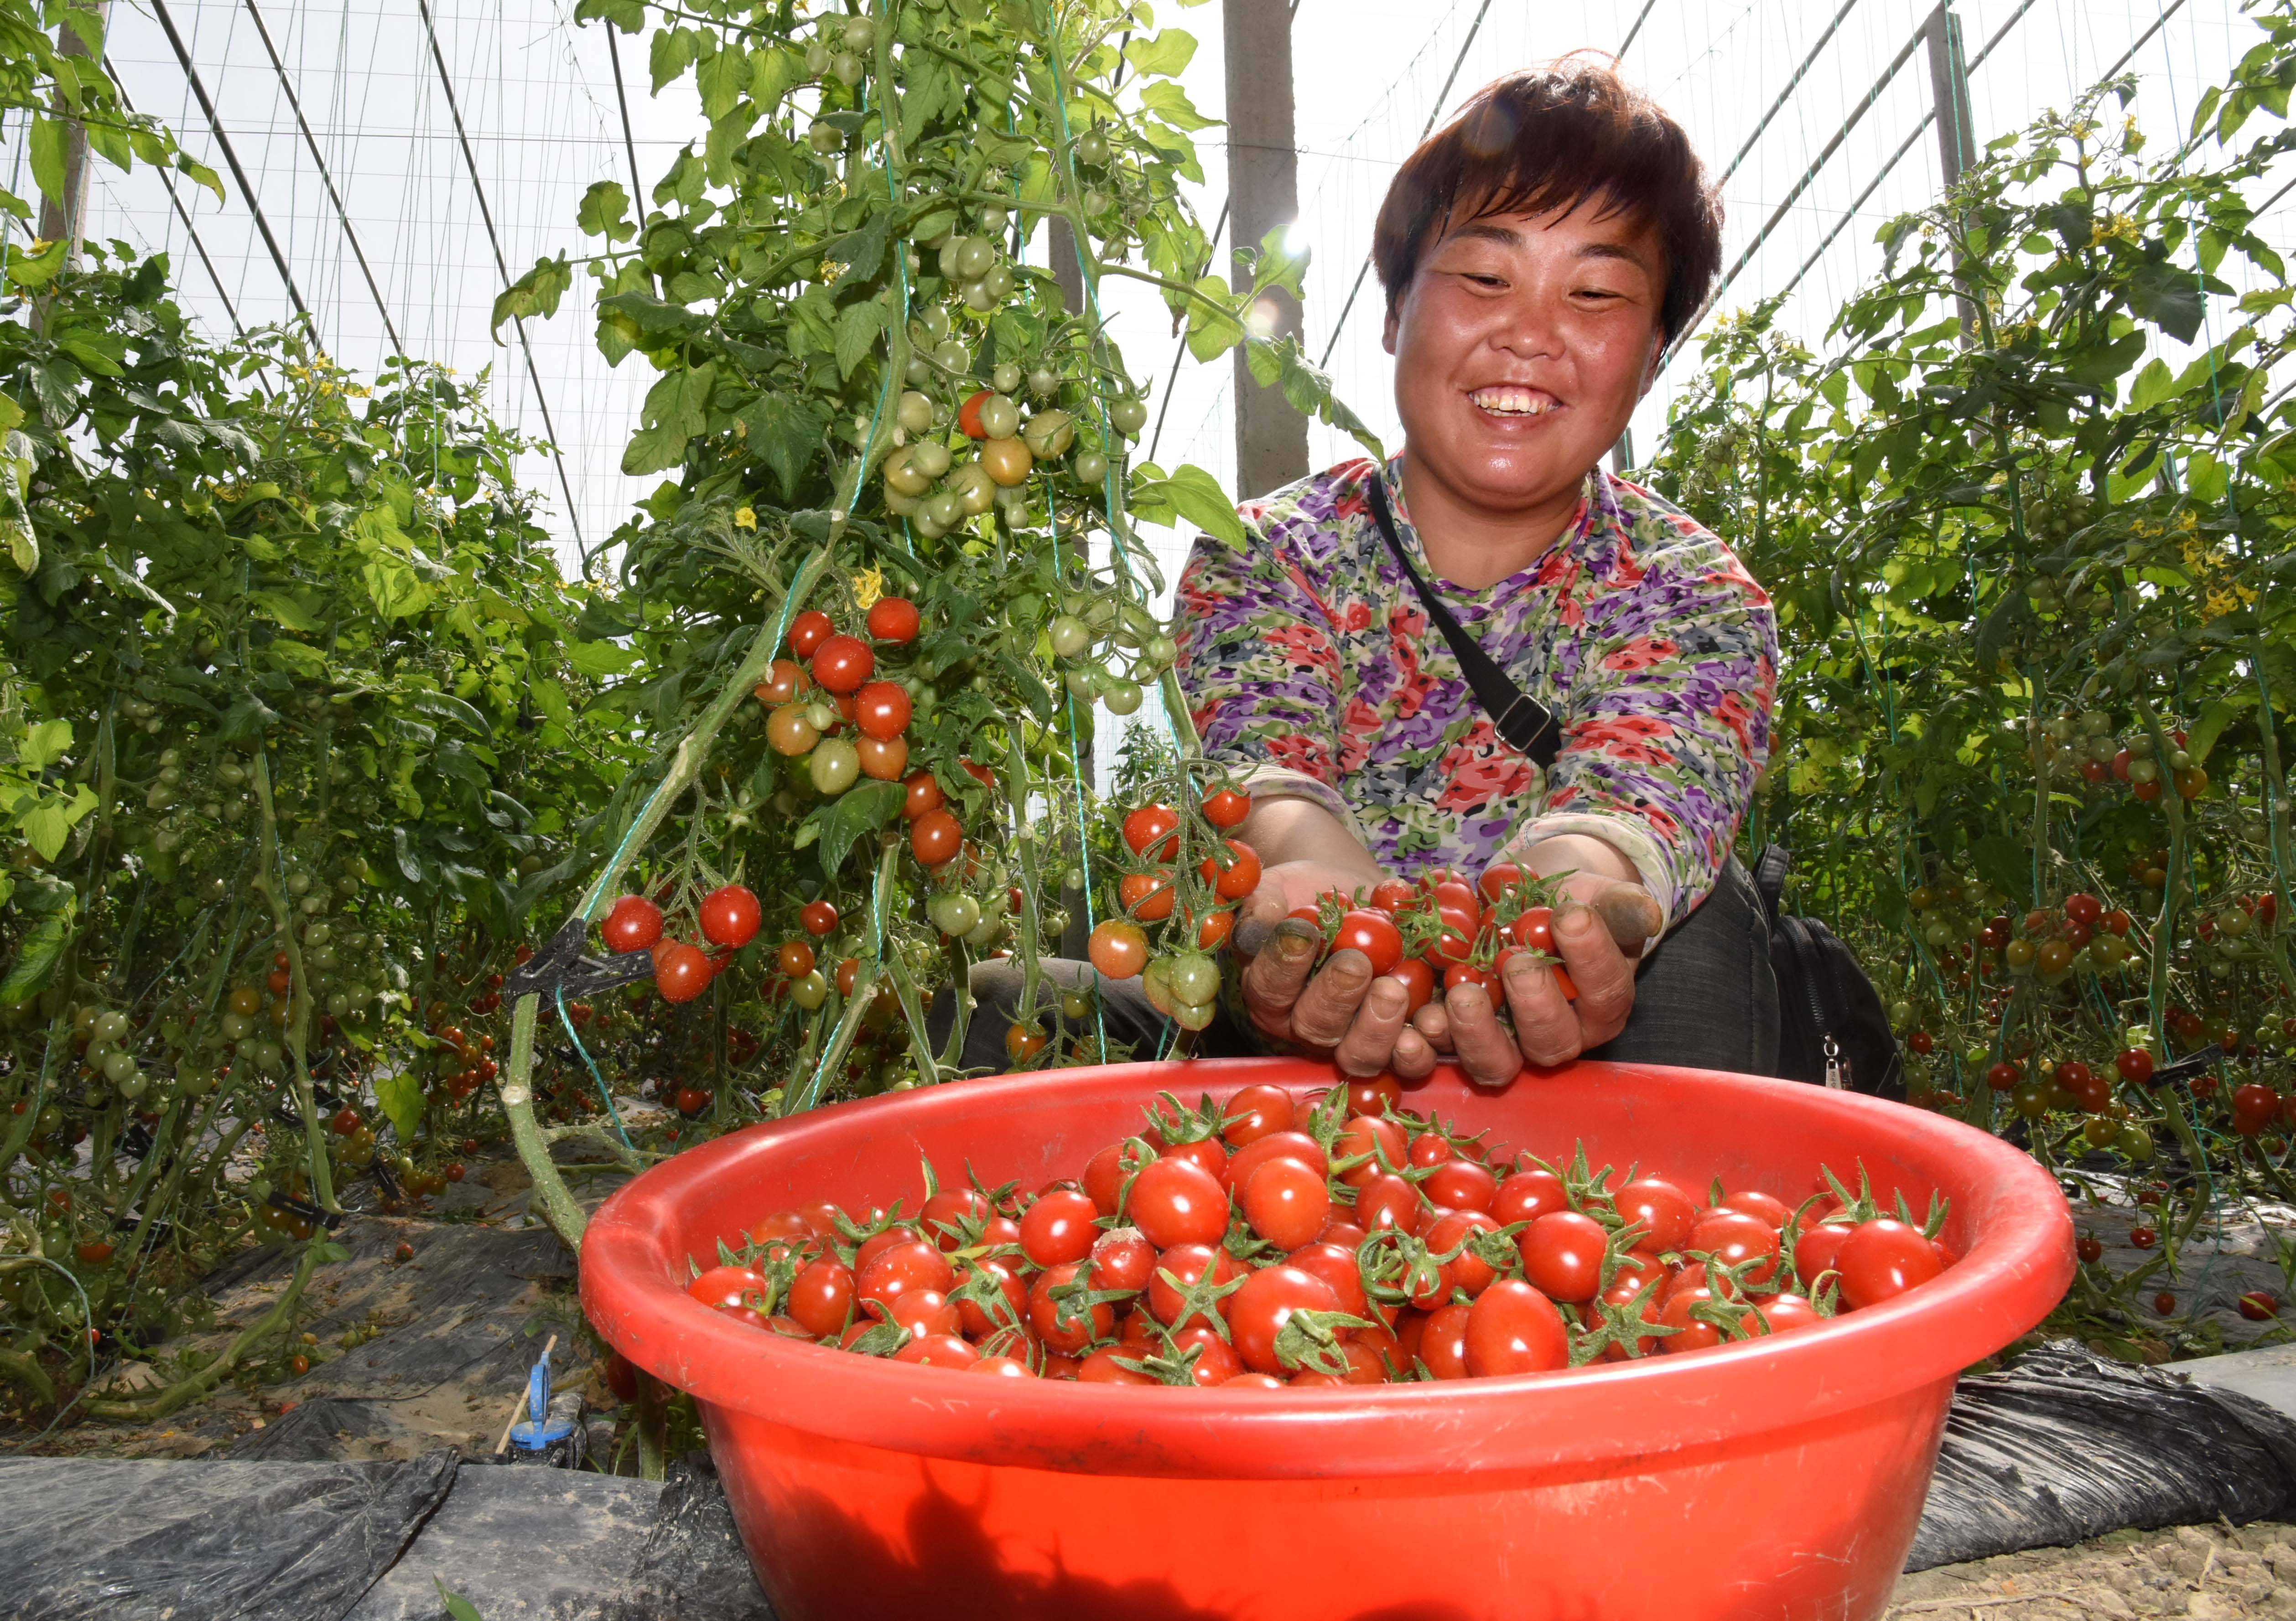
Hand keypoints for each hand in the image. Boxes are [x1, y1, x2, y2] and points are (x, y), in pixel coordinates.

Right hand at [1231, 860, 1440, 1079]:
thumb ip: (1260, 906)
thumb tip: (1255, 929)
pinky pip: (1414, 1054)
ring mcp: (1358, 1037)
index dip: (1284, 965)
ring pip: (1362, 1054)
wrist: (1354, 895)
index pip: (1270, 989)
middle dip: (1337, 997)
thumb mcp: (1276, 889)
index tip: (1303, 932)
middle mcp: (1311, 1025)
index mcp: (1272, 995)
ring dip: (1380, 1029)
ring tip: (1394, 990)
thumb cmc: (1306, 892)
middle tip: (1357, 964)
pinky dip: (1428, 1039)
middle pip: (1317, 1028)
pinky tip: (1436, 1016)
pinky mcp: (1403, 1035)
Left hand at [1413, 871, 1662, 1085]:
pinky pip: (1441, 1056)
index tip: (1570, 915)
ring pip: (1497, 1064)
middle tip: (1515, 962)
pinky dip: (1425, 1044)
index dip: (1590, 958)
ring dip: (1475, 1034)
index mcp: (1600, 1005)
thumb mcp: (1596, 896)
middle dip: (1533, 1006)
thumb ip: (1619, 905)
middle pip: (1551, 1042)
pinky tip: (1415, 1020)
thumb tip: (1648, 912)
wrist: (1520, 903)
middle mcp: (1556, 1036)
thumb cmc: (1567, 904)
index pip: (1604, 992)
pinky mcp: (1457, 1038)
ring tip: (1460, 993)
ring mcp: (1505, 1045)